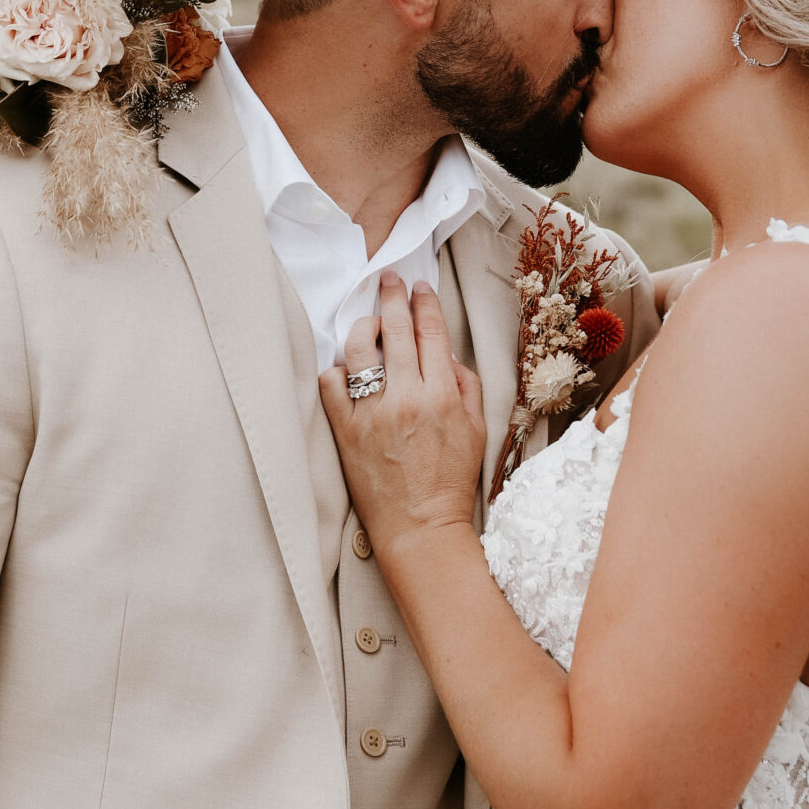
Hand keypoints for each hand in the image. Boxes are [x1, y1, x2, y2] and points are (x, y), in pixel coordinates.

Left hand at [320, 276, 485, 566]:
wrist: (420, 527)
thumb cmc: (451, 481)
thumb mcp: (477, 430)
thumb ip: (466, 386)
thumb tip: (447, 353)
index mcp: (442, 395)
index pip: (432, 332)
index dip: (425, 302)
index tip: (419, 286)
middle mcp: (407, 397)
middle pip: (397, 330)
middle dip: (393, 297)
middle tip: (389, 280)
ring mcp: (373, 413)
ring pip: (361, 348)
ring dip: (364, 327)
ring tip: (368, 322)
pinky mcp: (346, 430)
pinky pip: (331, 384)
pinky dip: (336, 370)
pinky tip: (345, 369)